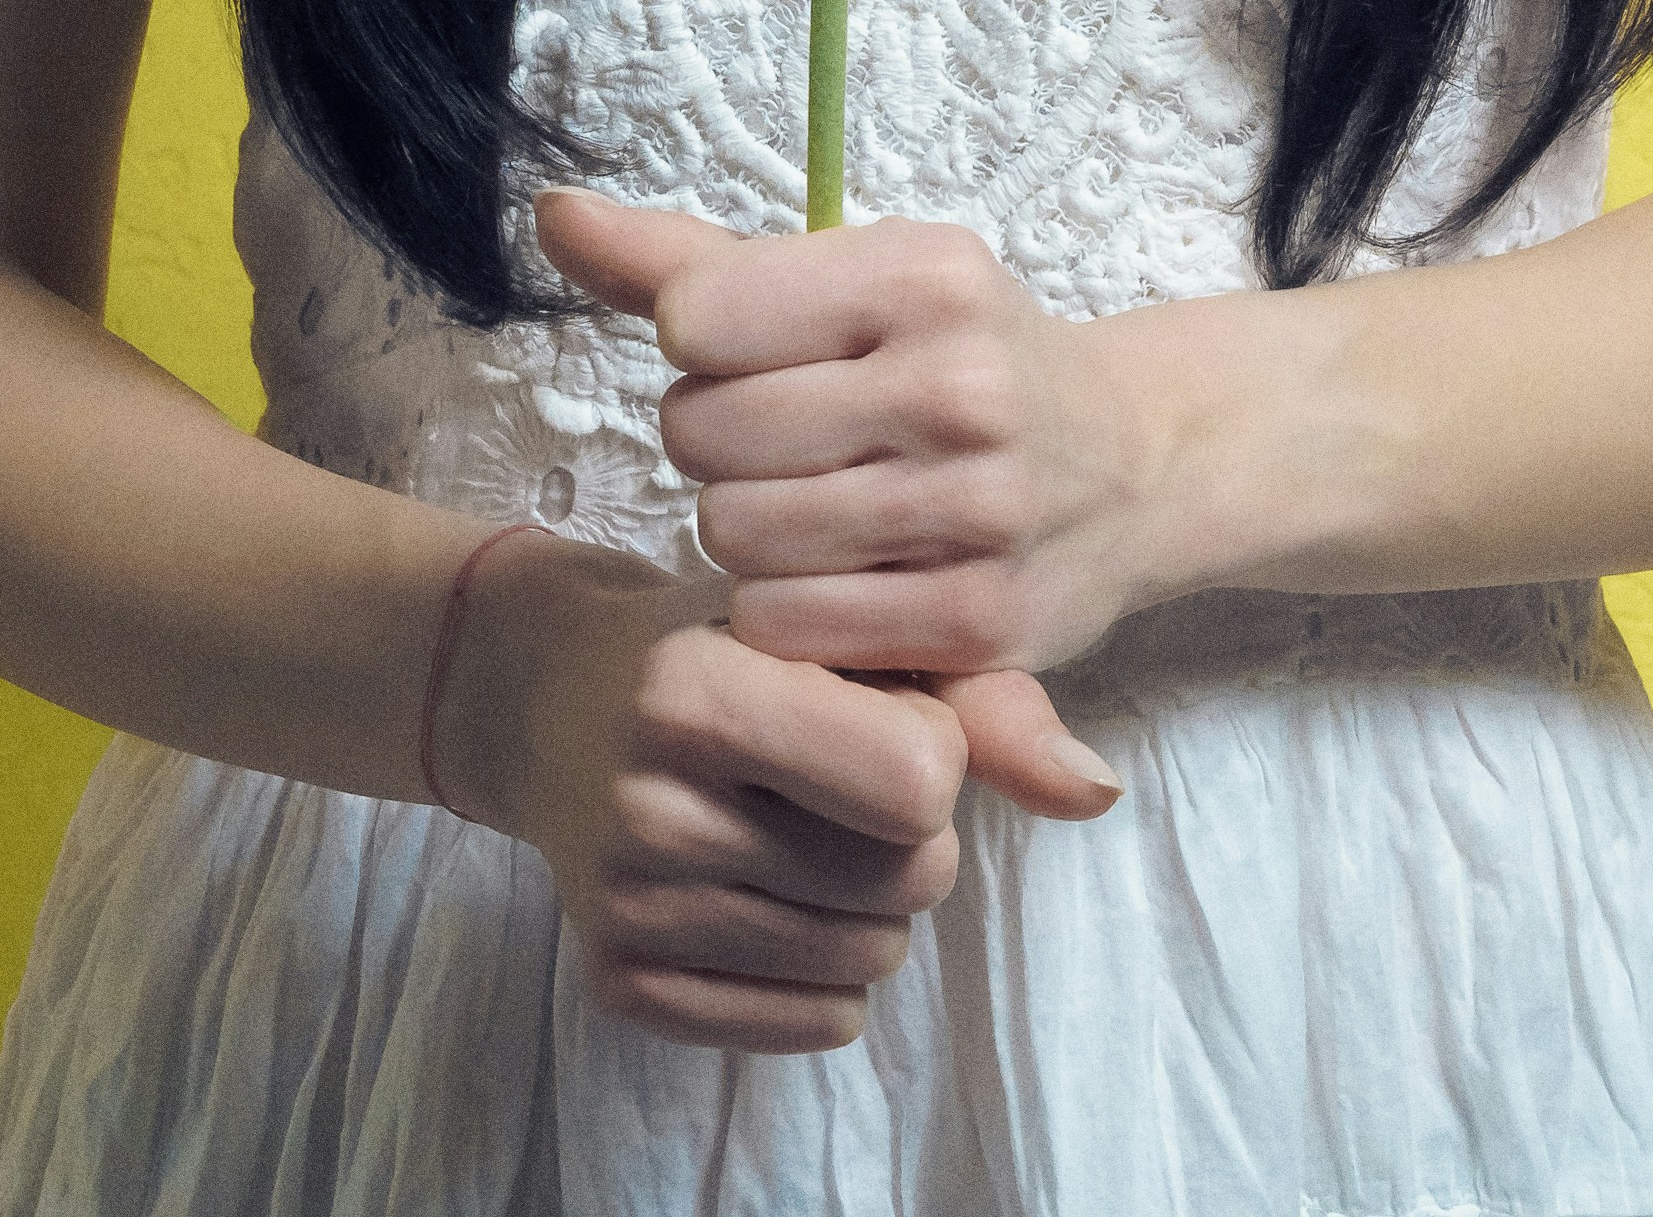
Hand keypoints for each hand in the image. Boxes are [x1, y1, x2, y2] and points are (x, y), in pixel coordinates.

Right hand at [443, 527, 980, 1054]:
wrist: (554, 699)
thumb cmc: (729, 646)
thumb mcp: (838, 628)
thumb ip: (978, 701)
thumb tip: (1098, 791)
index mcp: (691, 691)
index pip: (918, 782)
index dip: (928, 747)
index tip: (877, 712)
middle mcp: (646, 806)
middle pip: (909, 879)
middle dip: (912, 832)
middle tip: (841, 779)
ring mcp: (626, 907)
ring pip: (871, 959)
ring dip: (872, 902)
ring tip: (805, 830)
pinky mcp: (621, 985)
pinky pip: (814, 1023)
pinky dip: (823, 971)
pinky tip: (768, 893)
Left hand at [535, 189, 1141, 813]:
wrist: (1133, 467)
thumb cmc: (958, 359)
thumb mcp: (851, 278)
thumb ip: (690, 257)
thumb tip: (553, 213)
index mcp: (923, 274)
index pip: (697, 316)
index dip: (700, 344)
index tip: (757, 355)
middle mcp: (958, 386)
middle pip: (702, 433)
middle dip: (717, 442)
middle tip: (784, 444)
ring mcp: (975, 510)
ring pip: (734, 534)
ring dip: (745, 530)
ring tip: (809, 507)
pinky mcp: (980, 622)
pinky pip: (787, 625)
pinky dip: (785, 610)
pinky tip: (835, 576)